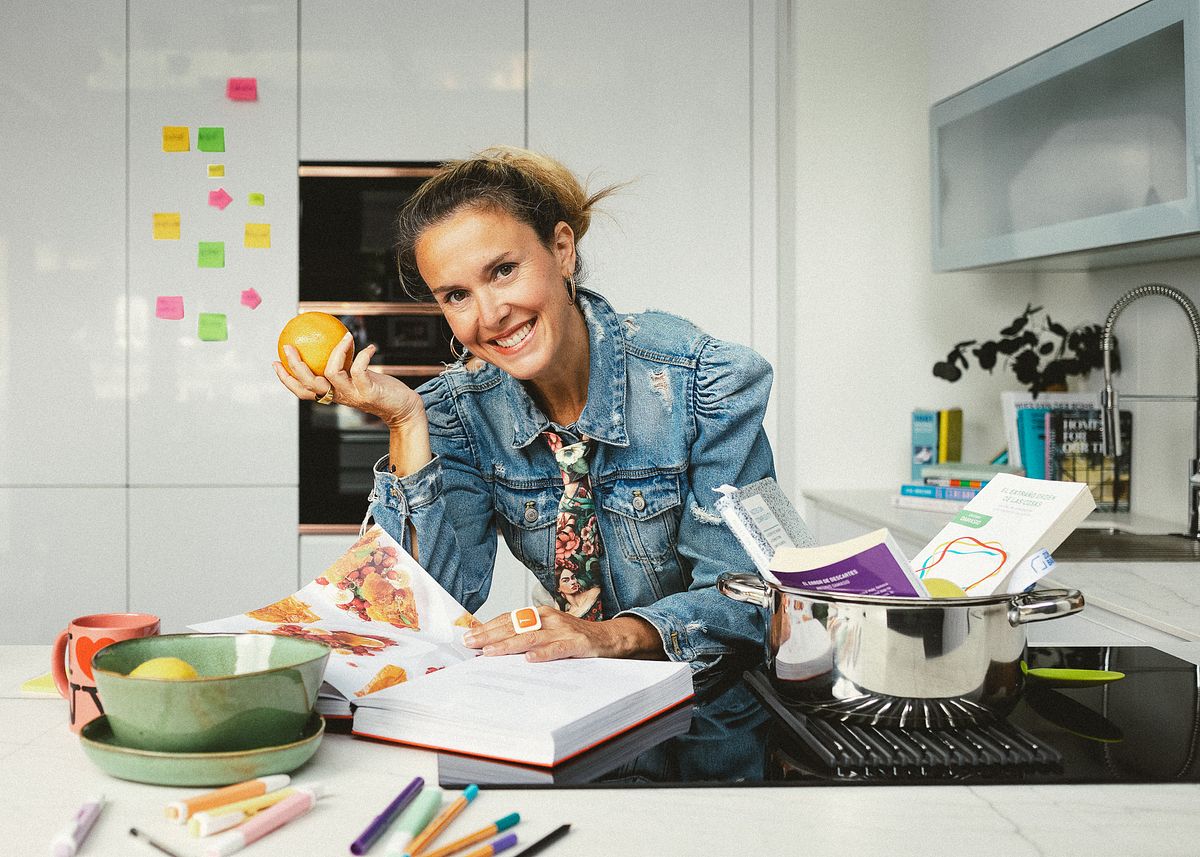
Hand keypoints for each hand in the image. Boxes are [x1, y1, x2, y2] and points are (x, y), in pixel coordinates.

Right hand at [272, 333, 424, 427]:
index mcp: (332, 395)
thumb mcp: (356, 378)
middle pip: (310, 384)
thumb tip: (332, 340)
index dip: (286, 379)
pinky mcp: (368, 391)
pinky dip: (362, 355)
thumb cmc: (378, 389)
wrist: (401, 408)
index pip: (302, 391)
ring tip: (344, 336)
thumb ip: (343, 366)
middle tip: (289, 346)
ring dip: (336, 351)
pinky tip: (369, 346)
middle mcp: (338, 396)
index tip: (275, 362)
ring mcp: (352, 394)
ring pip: (331, 374)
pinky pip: (359, 369)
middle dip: (296, 365)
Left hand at [462, 606, 664, 661]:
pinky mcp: (576, 644)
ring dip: (508, 645)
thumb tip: (493, 644)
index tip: (468, 636)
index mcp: (539, 614)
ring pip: (530, 637)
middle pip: (514, 627)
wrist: (608, 638)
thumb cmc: (573, 637)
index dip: (487, 627)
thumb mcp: (547, 631)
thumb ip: (524, 635)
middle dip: (490, 635)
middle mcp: (548, 618)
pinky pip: (557, 649)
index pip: (508, 619)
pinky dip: (543, 654)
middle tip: (470, 644)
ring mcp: (562, 630)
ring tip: (489, 652)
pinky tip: (529, 660)